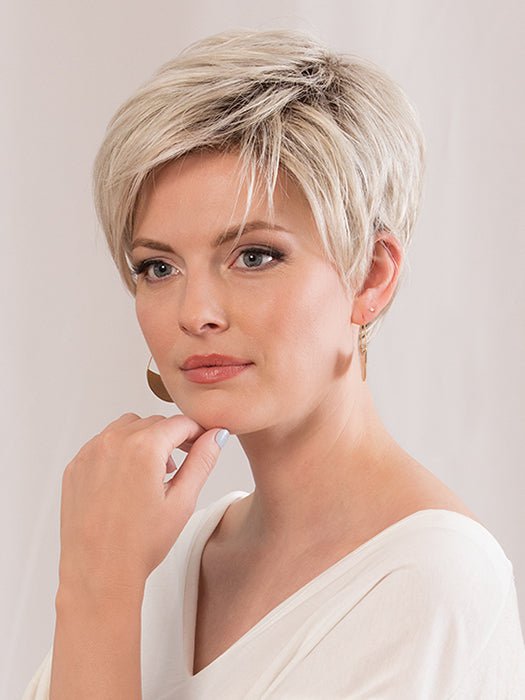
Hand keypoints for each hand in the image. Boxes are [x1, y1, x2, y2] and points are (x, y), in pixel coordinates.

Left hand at [57, 413, 228, 597]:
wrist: (99, 573)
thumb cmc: (139, 545)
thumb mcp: (183, 501)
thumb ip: (202, 461)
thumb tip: (216, 436)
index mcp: (143, 448)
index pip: (180, 423)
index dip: (197, 432)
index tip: (202, 443)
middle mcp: (113, 443)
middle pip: (153, 422)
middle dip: (170, 438)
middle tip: (178, 467)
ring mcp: (89, 453)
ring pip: (126, 428)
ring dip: (143, 441)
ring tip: (152, 474)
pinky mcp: (75, 466)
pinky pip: (102, 443)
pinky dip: (118, 452)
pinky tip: (127, 480)